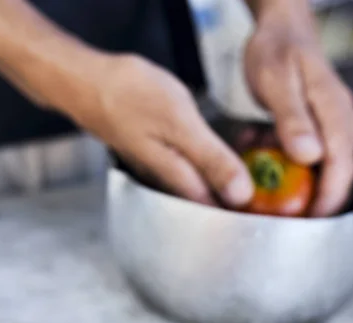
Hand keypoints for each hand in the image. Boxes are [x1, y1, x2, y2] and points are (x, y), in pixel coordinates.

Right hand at [71, 54, 253, 206]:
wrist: (86, 82)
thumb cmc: (128, 97)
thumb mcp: (180, 123)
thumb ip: (212, 160)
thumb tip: (241, 194)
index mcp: (178, 179)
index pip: (218, 210)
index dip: (243, 210)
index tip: (267, 207)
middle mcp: (167, 182)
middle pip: (207, 201)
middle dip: (234, 196)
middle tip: (263, 187)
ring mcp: (158, 170)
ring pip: (197, 185)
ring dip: (220, 180)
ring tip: (246, 170)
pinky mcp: (153, 155)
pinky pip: (185, 168)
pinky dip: (204, 163)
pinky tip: (214, 153)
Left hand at [244, 5, 352, 215]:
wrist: (282, 30)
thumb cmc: (278, 50)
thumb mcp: (277, 82)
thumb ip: (292, 119)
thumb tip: (310, 155)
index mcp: (336, 114)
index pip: (341, 168)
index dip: (328, 200)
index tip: (308, 221)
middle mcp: (342, 124)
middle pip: (339, 176)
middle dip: (315, 202)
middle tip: (285, 219)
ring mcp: (335, 128)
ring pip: (325, 171)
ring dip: (300, 184)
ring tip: (267, 181)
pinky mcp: (324, 130)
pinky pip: (315, 160)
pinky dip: (294, 168)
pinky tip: (268, 159)